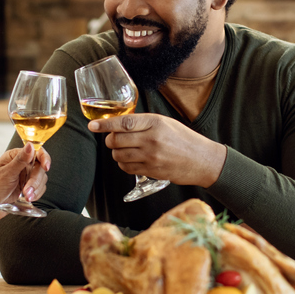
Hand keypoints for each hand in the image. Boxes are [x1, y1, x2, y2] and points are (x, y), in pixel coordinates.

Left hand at [0, 144, 50, 227]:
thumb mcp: (6, 174)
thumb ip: (20, 160)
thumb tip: (31, 145)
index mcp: (14, 157)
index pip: (35, 152)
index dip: (44, 158)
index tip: (46, 167)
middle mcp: (21, 165)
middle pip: (40, 168)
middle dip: (35, 180)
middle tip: (27, 191)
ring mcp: (24, 177)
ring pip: (41, 179)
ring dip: (36, 189)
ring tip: (25, 197)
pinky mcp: (26, 188)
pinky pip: (39, 189)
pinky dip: (36, 194)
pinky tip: (28, 199)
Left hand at [88, 113, 226, 187]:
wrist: (202, 160)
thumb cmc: (184, 139)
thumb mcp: (166, 123)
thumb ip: (144, 123)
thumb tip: (120, 125)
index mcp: (155, 123)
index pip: (124, 122)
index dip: (105, 124)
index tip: (93, 125)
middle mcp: (152, 139)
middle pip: (117, 140)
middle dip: (110, 140)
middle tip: (113, 139)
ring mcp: (151, 157)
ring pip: (119, 155)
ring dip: (116, 153)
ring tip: (124, 149)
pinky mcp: (151, 171)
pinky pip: (127, 168)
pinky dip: (124, 163)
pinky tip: (130, 159)